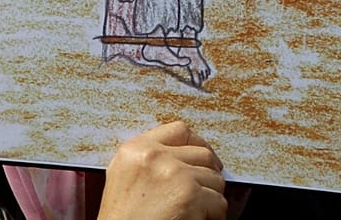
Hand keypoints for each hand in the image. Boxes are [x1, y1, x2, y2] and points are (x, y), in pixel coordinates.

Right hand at [98, 121, 226, 219]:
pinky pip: (219, 202)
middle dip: (208, 174)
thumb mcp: (122, 177)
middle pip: (203, 154)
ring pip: (215, 178)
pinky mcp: (189, 195)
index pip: (180, 130)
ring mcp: (174, 173)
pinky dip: (214, 215)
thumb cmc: (122, 219)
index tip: (204, 159)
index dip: (197, 144)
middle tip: (206, 191)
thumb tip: (181, 154)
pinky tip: (197, 219)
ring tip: (196, 210)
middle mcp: (154, 156)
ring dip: (211, 197)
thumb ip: (147, 159)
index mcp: (134, 150)